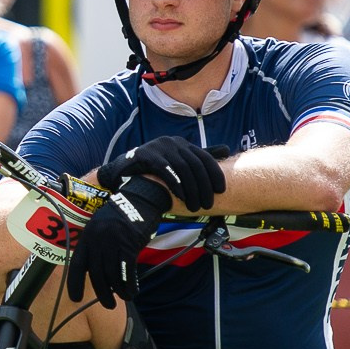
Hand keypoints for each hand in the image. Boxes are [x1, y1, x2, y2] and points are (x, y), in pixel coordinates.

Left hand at [65, 178, 172, 308]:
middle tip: (108, 304)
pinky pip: (127, 271)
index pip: (77, 265)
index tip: (75, 298)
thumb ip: (95, 247)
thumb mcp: (100, 227)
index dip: (74, 284)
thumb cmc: (120, 216)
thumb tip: (95, 273)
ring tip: (124, 298)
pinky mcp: (129, 244)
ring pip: (112, 275)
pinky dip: (130, 284)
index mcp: (87, 236)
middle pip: (96, 274)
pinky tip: (133, 291)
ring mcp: (113, 242)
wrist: (139, 198)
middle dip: (102, 293)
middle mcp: (97, 240)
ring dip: (118, 291)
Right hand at [96, 136, 225, 210]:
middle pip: (195, 165)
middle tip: (207, 204)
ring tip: (195, 206)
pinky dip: (176, 184)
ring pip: (182, 169)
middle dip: (204, 187)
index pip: (205, 157)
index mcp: (181, 144)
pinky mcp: (146, 155)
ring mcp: (158, 147)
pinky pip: (166, 171)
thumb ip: (199, 157)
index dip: (215, 174)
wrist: (122, 172)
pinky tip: (181, 197)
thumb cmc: (153, 170)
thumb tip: (227, 149)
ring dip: (192, 190)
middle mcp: (172, 142)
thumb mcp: (178, 162)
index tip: (221, 190)